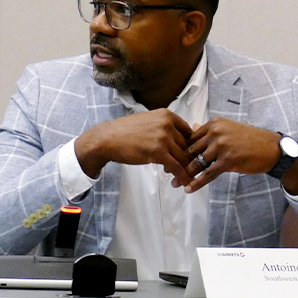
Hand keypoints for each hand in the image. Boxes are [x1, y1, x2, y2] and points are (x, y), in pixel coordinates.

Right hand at [74, 109, 194, 185]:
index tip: (188, 155)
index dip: (190, 146)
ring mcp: (163, 138)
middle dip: (187, 159)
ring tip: (184, 178)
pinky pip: (176, 166)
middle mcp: (167, 124)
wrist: (107, 139)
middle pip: (188, 145)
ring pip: (184, 157)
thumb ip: (163, 126)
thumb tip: (176, 138)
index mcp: (166, 115)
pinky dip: (182, 176)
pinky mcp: (158, 152)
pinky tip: (183, 183)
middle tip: (185, 169)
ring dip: (186, 169)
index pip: (188, 132)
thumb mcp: (147, 121)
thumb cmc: (124, 132)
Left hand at [179, 118, 297, 193]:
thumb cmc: (249, 140)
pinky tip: (189, 189)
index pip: (190, 138)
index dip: (178, 148)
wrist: (272, 149)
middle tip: (166, 171)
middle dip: (177, 162)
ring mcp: (221, 146)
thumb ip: (209, 130)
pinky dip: (197, 182)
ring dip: (184, 174)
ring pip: (197, 163)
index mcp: (213, 124)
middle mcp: (215, 133)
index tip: (168, 156)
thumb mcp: (228, 129)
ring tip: (174, 182)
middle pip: (190, 150)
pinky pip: (208, 174)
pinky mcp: (228, 160)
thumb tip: (192, 127)